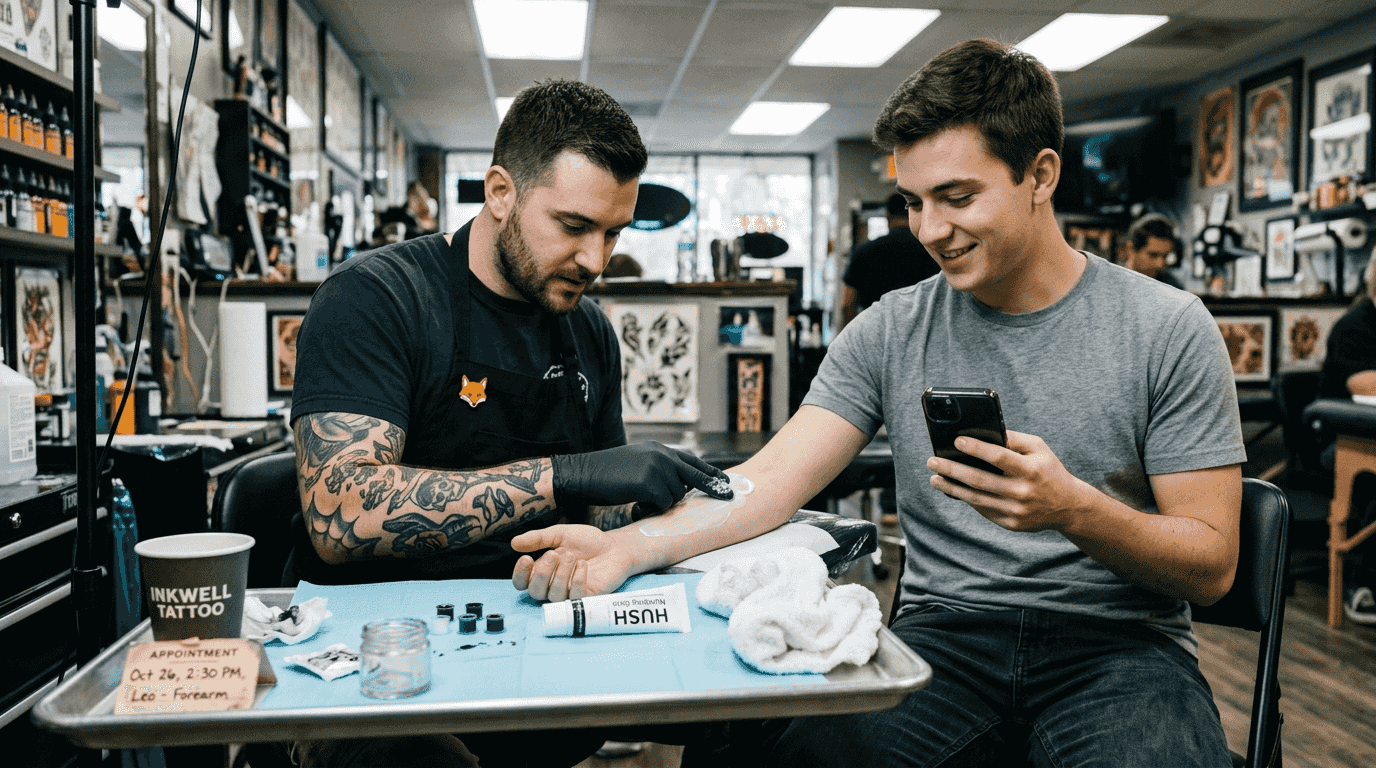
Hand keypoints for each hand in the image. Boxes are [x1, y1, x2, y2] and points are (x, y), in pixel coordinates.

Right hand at [511, 525, 635, 600]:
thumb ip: (538, 538)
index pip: (522, 582)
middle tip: (554, 555)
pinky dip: (577, 581)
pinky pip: (576, 597)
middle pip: (535, 592)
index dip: (519, 574)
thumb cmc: (587, 542)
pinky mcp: (587, 598)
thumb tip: (514, 543)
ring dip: (561, 575)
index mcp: (543, 571)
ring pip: (554, 596)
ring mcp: (570, 593)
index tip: (526, 558)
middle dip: (542, 573)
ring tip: (572, 557)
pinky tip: (583, 566)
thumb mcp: (560, 534)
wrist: (615, 546)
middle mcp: (553, 585)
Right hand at [551, 442, 731, 509]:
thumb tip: (680, 484)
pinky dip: (650, 508)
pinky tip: (634, 504)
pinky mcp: (650, 482)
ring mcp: (657, 467)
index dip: (710, 472)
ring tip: (639, 499)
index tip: (726, 480)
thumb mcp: (637, 462)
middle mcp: (662, 455)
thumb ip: (659, 468)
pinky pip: (662, 504)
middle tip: (729, 495)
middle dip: (713, 487)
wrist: (584, 473)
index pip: (691, 461)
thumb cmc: (607, 473)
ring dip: (661, 503)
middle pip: (695, 476)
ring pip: (675, 496)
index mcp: (659, 449)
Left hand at [926, 430, 1091, 532]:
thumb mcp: (1038, 448)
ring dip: (952, 488)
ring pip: (976, 499)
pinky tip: (953, 490)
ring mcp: (1016, 511)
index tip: (956, 440)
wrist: (1068, 506)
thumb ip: (1013, 439)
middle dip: (952, 469)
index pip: (999, 457)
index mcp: (1031, 469)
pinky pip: (984, 510)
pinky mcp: (1011, 524)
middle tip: (932, 461)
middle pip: (980, 480)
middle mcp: (1023, 492)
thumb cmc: (1048, 470)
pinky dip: (967, 499)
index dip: (976, 448)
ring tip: (934, 478)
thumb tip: (983, 431)